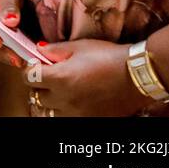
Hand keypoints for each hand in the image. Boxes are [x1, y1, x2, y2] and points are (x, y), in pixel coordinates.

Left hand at [31, 39, 151, 116]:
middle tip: (50, 77)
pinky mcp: (91, 120)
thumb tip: (39, 51)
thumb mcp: (79, 47)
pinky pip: (69, 118)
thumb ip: (55, 50)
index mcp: (60, 78)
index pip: (29, 78)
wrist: (139, 75)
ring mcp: (78, 113)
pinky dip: (68, 110)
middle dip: (40, 85)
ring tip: (64, 90)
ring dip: (53, 101)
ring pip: (52, 111)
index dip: (31, 70)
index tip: (37, 65)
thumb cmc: (110, 57)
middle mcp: (66, 99)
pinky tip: (77, 99)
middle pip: (37, 96)